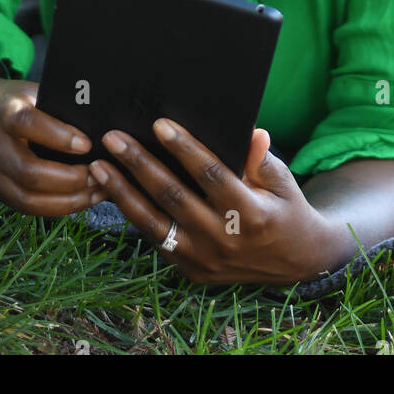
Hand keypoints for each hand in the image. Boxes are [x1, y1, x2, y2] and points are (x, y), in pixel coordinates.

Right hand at [0, 79, 98, 216]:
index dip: (58, 136)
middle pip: (28, 171)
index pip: (27, 124)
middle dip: (69, 178)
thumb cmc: (16, 102)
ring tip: (98, 191)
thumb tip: (98, 121)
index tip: (86, 144)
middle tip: (99, 173)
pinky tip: (83, 200)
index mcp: (4, 112)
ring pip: (28, 199)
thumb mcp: (33, 92)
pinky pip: (29, 208)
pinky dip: (59, 208)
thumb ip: (57, 105)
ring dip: (68, 200)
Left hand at [88, 118, 340, 284]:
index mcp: (250, 214)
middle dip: (140, 164)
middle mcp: (223, 239)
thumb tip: (251, 132)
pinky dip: (132, 215)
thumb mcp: (284, 181)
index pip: (211, 175)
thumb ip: (263, 159)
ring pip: (154, 222)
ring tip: (99, 167)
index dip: (184, 148)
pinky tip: (113, 192)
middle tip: (113, 139)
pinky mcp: (190, 270)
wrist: (295, 261)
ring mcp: (204, 259)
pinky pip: (155, 239)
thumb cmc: (285, 208)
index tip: (159, 124)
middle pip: (173, 196)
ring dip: (123, 192)